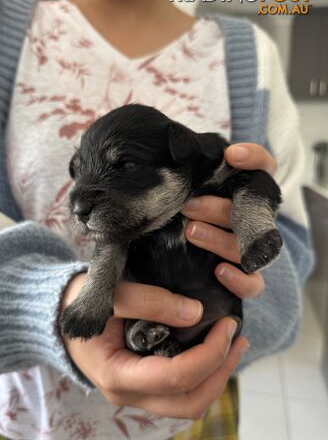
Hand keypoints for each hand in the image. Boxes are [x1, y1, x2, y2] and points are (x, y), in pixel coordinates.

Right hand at [61, 274, 248, 418]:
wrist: (58, 315)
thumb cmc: (77, 302)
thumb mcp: (108, 293)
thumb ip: (148, 301)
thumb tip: (196, 313)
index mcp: (117, 374)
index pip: (176, 377)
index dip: (209, 354)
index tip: (227, 324)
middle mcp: (129, 392)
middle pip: (189, 401)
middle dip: (220, 371)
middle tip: (238, 337)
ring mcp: (136, 391)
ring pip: (188, 402)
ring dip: (216, 376)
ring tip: (235, 344)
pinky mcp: (143, 382)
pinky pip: (180, 391)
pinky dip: (203, 373)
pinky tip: (214, 348)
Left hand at [181, 143, 276, 298]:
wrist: (185, 261)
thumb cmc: (186, 214)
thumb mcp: (187, 193)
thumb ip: (191, 177)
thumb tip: (177, 155)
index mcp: (246, 194)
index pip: (264, 168)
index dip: (254, 159)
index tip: (231, 155)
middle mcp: (254, 220)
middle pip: (251, 211)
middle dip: (218, 208)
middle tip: (188, 206)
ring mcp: (253, 250)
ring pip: (249, 246)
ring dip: (220, 239)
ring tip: (191, 232)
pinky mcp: (247, 279)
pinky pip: (253, 284)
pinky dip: (240, 280)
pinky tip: (219, 271)